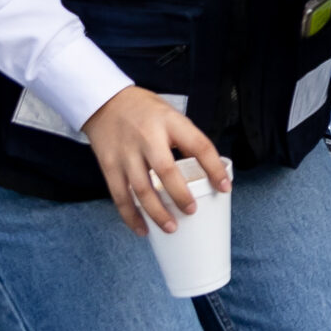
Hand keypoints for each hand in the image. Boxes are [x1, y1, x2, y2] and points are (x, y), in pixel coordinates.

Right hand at [83, 86, 229, 236]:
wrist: (105, 102)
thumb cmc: (145, 110)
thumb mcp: (171, 115)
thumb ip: (185, 139)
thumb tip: (207, 169)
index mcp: (170, 122)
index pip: (198, 145)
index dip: (214, 168)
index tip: (224, 187)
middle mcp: (148, 137)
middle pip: (166, 170)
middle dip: (181, 195)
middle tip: (192, 211)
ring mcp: (126, 153)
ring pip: (141, 189)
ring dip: (157, 212)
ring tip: (171, 227)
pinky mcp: (109, 166)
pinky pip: (120, 196)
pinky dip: (131, 216)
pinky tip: (142, 229)